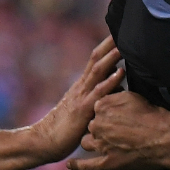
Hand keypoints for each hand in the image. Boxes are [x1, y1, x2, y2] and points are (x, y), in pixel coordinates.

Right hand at [30, 36, 123, 161]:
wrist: (44, 141)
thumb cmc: (66, 129)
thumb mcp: (83, 109)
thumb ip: (96, 98)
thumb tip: (116, 89)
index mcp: (82, 85)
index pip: (95, 59)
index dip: (107, 45)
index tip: (120, 32)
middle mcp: (81, 86)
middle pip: (96, 58)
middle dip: (110, 44)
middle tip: (125, 28)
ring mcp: (81, 96)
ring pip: (98, 71)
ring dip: (112, 57)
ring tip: (125, 45)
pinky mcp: (83, 109)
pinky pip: (98, 92)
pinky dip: (109, 81)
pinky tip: (120, 73)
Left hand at [67, 91, 169, 169]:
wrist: (166, 137)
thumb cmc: (152, 115)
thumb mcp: (132, 97)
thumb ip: (116, 96)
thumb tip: (109, 94)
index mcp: (102, 106)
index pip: (96, 108)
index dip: (106, 112)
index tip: (116, 115)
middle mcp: (97, 125)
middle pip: (91, 126)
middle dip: (101, 127)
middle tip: (119, 129)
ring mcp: (101, 146)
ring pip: (87, 142)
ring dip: (93, 142)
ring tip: (106, 143)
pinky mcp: (107, 164)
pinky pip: (87, 166)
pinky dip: (77, 165)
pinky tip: (70, 164)